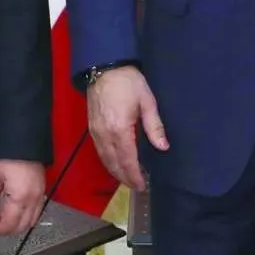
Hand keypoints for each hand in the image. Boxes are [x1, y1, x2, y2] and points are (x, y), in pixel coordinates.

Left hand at [0, 160, 46, 237]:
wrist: (23, 141)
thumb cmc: (8, 156)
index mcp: (20, 197)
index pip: (8, 225)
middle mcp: (33, 199)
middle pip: (21, 227)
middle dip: (5, 231)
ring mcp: (40, 196)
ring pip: (30, 223)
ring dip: (16, 226)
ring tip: (2, 221)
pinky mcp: (42, 191)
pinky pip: (36, 213)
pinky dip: (26, 219)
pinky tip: (15, 214)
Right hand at [87, 66, 167, 191]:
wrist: (105, 68)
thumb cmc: (129, 82)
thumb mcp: (147, 102)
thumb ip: (155, 127)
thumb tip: (163, 147)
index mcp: (120, 130)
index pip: (127, 160)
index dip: (135, 175)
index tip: (142, 185)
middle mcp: (105, 135)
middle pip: (114, 164)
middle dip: (125, 177)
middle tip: (137, 186)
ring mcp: (96, 133)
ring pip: (105, 160)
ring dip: (116, 172)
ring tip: (128, 179)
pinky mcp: (91, 129)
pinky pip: (99, 152)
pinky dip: (108, 162)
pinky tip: (115, 164)